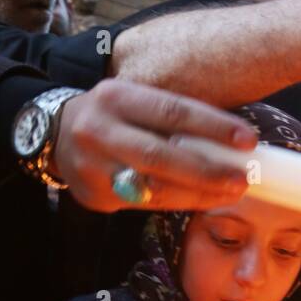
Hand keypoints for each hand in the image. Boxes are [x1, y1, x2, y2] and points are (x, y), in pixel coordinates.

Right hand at [54, 80, 256, 212]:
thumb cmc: (111, 116)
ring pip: (153, 186)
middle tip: (242, 179)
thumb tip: (227, 139)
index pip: (171, 110)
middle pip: (161, 154)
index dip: (213, 126)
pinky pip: (144, 203)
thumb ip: (168, 118)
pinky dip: (177, 203)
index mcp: (117, 97)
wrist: (53, 136)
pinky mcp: (95, 195)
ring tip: (230, 193)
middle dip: (207, 170)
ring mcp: (94, 166)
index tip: (247, 140)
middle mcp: (101, 130)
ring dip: (198, 193)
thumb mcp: (133, 101)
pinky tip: (202, 200)